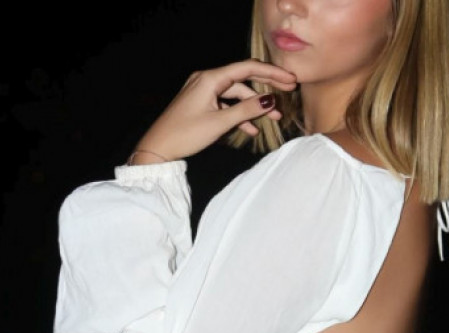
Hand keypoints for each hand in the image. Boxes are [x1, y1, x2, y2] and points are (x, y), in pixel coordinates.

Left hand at [131, 58, 297, 161]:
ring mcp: (203, 91)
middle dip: (266, 86)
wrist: (158, 148)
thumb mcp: (220, 122)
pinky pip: (226, 104)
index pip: (247, 68)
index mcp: (210, 78)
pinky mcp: (201, 103)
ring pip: (236, 94)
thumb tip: (271, 100)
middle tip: (289, 91)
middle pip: (244, 78)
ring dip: (253, 106)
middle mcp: (206, 80)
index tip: (290, 80)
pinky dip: (239, 114)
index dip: (272, 73)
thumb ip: (247, 110)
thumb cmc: (185, 134)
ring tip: (273, 119)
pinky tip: (251, 129)